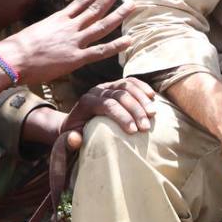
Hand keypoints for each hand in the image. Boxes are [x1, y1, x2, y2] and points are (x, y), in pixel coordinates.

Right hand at [0, 0, 133, 86]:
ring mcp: (74, 41)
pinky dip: (115, 46)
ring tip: (132, 4)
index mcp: (57, 19)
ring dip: (118, 14)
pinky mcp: (75, 58)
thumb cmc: (15, 48)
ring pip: (101, 25)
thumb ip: (46, 31)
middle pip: (94, 9)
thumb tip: (48, 34)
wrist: (11, 58)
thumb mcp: (33, 32)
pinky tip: (129, 40)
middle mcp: (69, 27)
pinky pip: (99, 51)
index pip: (80, 2)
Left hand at [18, 78, 157, 151]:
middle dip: (135, 110)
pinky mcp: (116, 85)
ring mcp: (108, 86)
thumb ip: (69, 140)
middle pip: (120, 94)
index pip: (107, 105)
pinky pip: (132, 81)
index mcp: (86, 102)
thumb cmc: (75, 134)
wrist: (74, 122)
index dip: (121, 116)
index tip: (133, 131)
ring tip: (153, 115)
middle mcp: (97, 90)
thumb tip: (75, 138)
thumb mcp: (68, 139)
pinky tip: (153, 97)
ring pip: (128, 86)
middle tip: (146, 127)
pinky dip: (143, 87)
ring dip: (142, 99)